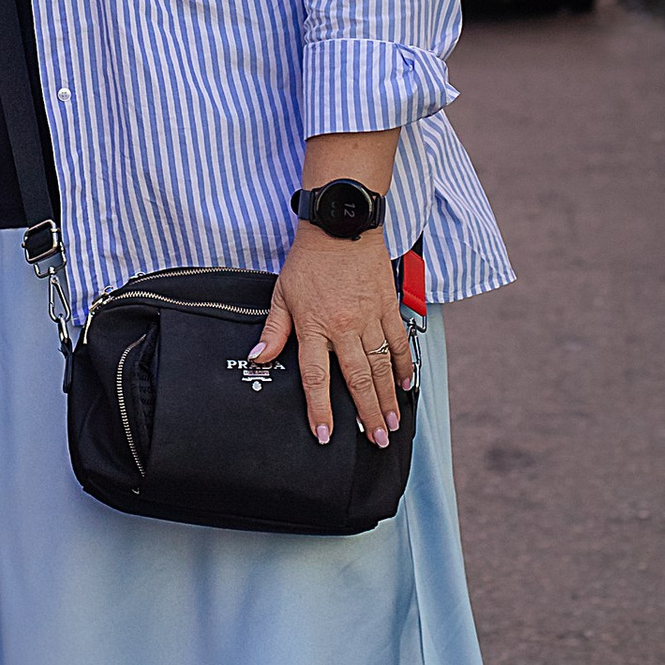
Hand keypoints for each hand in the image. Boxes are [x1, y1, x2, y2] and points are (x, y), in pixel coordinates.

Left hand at [250, 225, 413, 450]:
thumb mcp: (282, 294)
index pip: (316, 377)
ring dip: (387, 398)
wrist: (341, 224)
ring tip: (392, 423)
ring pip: (381, 366)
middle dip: (367, 414)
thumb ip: (275, 331)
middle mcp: (344, 327)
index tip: (325, 435)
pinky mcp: (387, 305)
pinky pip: (398, 341)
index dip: (320, 409)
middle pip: (357, 379)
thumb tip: (259, 358)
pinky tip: (405, 384)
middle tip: (376, 439)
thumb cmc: (309, 259)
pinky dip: (403, 364)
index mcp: (315, 327)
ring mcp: (369, 317)